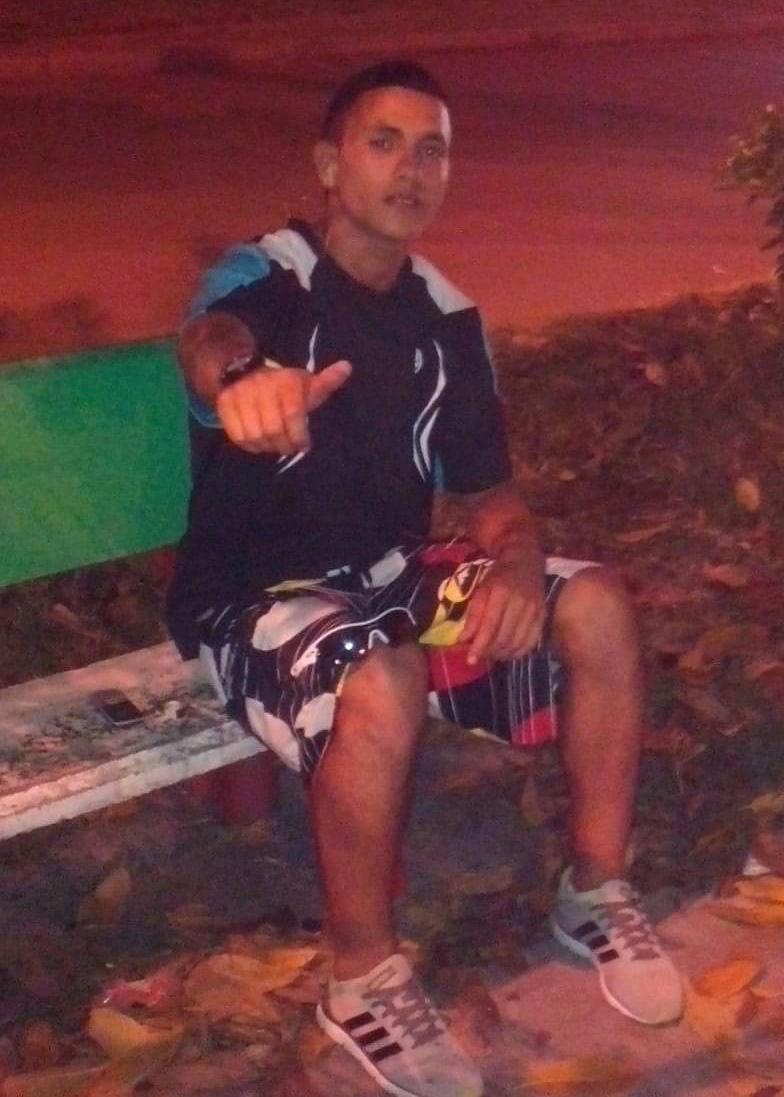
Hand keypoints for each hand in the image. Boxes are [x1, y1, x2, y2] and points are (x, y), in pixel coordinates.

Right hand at [216, 359, 351, 454]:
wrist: (245, 371)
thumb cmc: (284, 386)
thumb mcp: (307, 383)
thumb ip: (327, 381)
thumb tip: (347, 367)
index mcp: (285, 382)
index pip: (292, 414)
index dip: (299, 435)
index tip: (304, 445)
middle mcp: (261, 387)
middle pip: (272, 430)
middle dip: (283, 445)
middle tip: (289, 448)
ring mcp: (240, 395)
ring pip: (254, 436)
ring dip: (267, 447)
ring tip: (275, 445)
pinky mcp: (225, 404)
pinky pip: (237, 435)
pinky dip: (250, 446)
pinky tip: (259, 444)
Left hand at [460, 557, 545, 665]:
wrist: (526, 562)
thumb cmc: (499, 576)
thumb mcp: (481, 590)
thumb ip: (473, 615)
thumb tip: (463, 641)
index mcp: (501, 593)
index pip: (490, 626)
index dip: (479, 646)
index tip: (470, 659)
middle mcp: (520, 602)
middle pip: (504, 638)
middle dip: (489, 652)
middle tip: (480, 656)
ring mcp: (534, 610)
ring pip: (517, 643)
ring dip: (502, 654)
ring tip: (492, 654)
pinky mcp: (543, 616)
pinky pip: (531, 642)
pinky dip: (518, 652)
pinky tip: (508, 652)